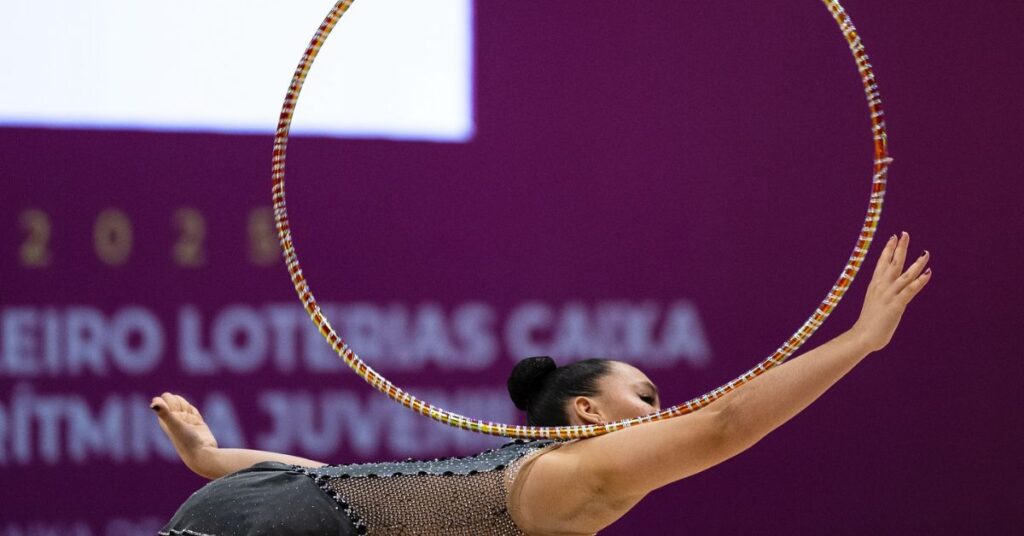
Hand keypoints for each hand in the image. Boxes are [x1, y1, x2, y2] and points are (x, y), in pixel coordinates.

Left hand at [151, 392, 217, 465]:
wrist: (201, 453)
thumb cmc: (186, 441)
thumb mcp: (175, 425)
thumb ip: (164, 413)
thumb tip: (153, 403)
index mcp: (165, 420)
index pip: (163, 400)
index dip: (168, 399)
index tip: (173, 410)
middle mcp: (174, 420)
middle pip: (173, 400)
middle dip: (178, 402)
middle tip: (182, 415)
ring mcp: (186, 422)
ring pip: (184, 405)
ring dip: (187, 406)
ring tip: (189, 418)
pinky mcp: (197, 424)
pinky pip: (193, 411)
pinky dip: (193, 410)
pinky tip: (193, 414)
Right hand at [850, 231, 931, 352]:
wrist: (862, 336)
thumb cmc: (868, 322)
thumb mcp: (874, 303)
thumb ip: (881, 294)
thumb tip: (886, 291)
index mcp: (875, 285)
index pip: (882, 263)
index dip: (888, 249)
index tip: (893, 237)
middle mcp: (881, 287)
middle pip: (892, 263)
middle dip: (900, 248)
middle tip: (905, 234)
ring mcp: (889, 295)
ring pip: (905, 275)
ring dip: (916, 264)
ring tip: (926, 253)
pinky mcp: (896, 305)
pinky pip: (909, 291)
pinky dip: (919, 282)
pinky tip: (928, 274)